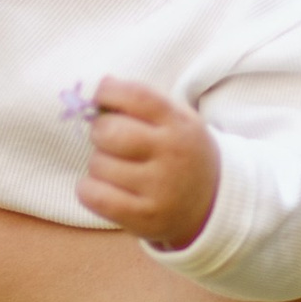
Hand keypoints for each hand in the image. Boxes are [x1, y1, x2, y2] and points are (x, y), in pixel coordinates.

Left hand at [75, 79, 220, 252]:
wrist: (212, 204)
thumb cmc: (180, 152)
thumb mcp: (176, 119)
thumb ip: (142, 101)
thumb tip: (104, 83)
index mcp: (180, 124)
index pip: (136, 96)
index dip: (108, 91)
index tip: (102, 97)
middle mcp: (172, 155)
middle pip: (108, 131)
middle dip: (99, 131)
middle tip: (108, 139)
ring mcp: (159, 189)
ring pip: (97, 164)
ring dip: (98, 163)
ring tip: (117, 168)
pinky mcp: (144, 218)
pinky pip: (94, 196)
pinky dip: (88, 189)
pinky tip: (102, 187)